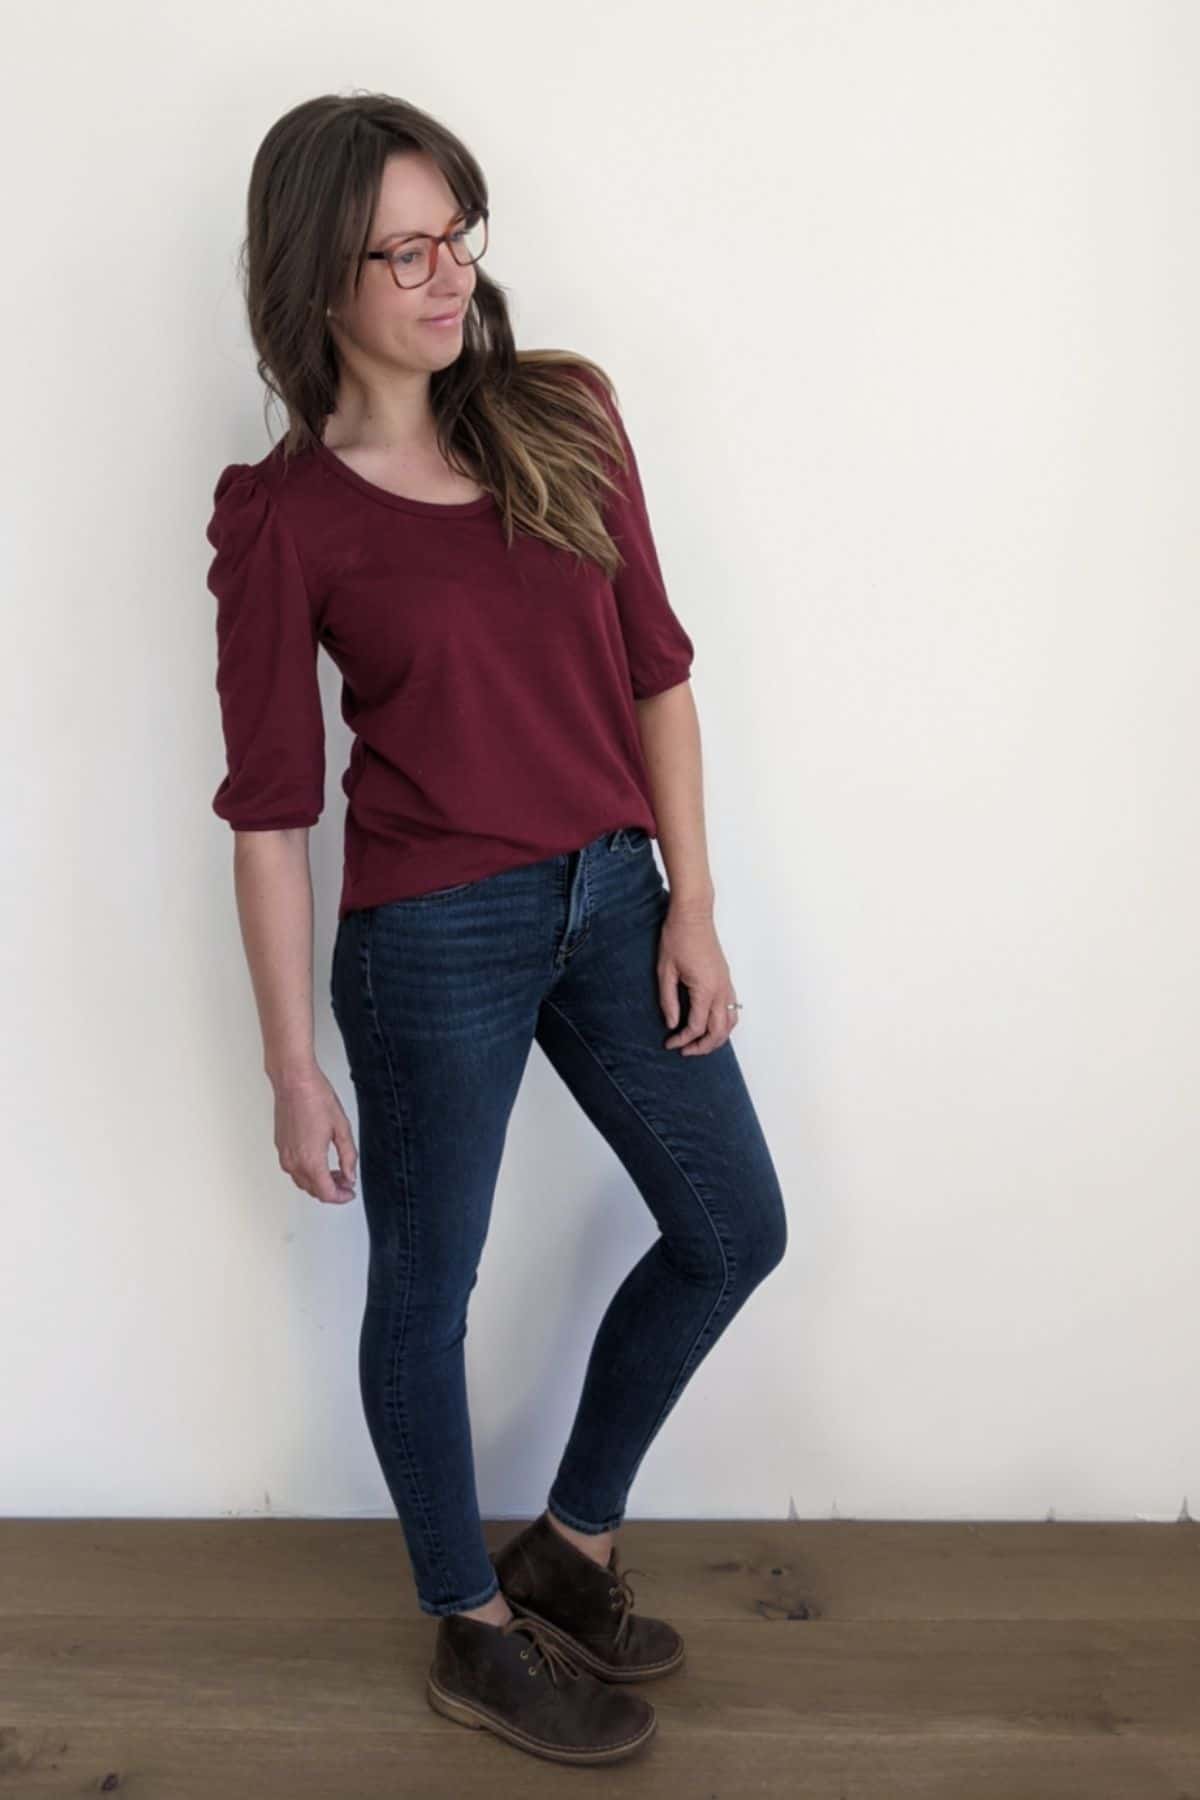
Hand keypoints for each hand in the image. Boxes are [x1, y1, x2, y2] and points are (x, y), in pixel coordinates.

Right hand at [270, 1065, 357, 1204]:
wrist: (294, 1082)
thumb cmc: (316, 1099)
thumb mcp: (342, 1128)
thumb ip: (348, 1157)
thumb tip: (350, 1176)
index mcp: (312, 1160)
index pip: (326, 1193)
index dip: (341, 1197)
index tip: (350, 1193)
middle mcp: (294, 1162)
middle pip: (313, 1191)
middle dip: (332, 1191)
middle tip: (346, 1183)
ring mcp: (285, 1156)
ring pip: (302, 1182)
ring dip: (319, 1183)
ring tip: (336, 1173)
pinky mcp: (280, 1147)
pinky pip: (294, 1170)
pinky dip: (308, 1173)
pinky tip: (320, 1162)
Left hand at [657, 902, 740, 1055]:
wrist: (693, 914)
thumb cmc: (677, 938)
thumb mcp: (665, 971)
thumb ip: (668, 1001)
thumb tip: (672, 1024)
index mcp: (705, 989)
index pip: (696, 1026)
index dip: (682, 1039)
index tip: (669, 1042)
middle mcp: (721, 990)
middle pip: (719, 1031)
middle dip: (703, 1046)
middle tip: (685, 1051)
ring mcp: (727, 984)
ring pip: (730, 1022)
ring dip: (717, 1037)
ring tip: (699, 1043)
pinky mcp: (726, 979)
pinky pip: (732, 1008)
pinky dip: (724, 1023)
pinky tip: (710, 1025)